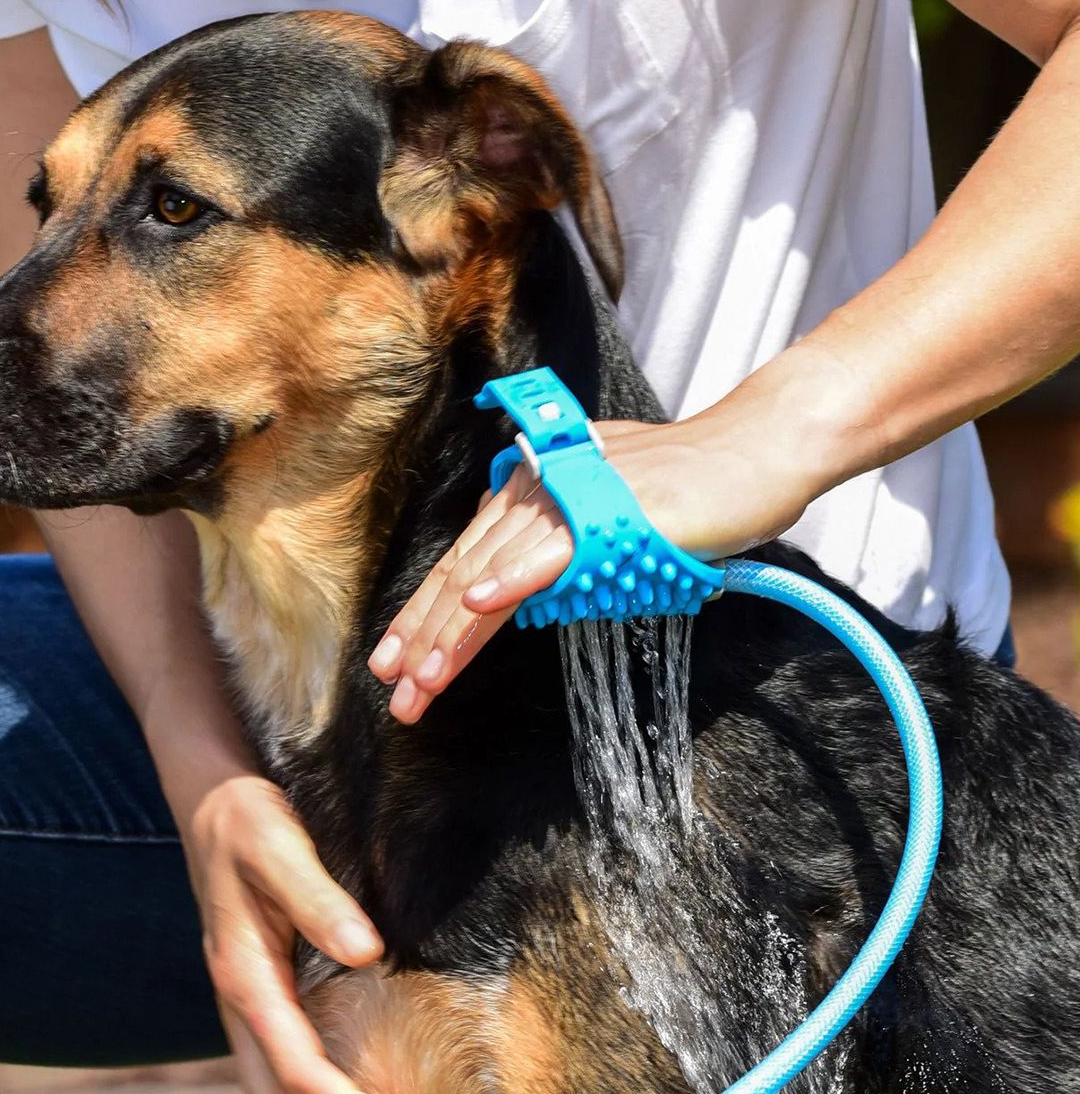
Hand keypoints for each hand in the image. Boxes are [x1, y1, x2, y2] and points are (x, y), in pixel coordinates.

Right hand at [182, 773, 380, 1093]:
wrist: (212, 798)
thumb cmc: (245, 819)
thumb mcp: (278, 847)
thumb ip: (317, 900)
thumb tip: (364, 952)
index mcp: (243, 972)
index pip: (290, 1061)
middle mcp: (242, 994)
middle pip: (275, 1083)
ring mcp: (250, 991)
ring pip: (274, 1070)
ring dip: (313, 1091)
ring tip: (373, 1091)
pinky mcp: (263, 979)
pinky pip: (283, 1042)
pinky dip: (309, 1068)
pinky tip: (350, 1070)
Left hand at [368, 411, 825, 723]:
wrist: (750, 453)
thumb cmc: (686, 486)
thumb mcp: (604, 514)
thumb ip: (558, 545)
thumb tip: (525, 587)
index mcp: (527, 492)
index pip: (463, 564)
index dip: (424, 617)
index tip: (397, 666)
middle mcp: (534, 492)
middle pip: (464, 575)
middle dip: (423, 638)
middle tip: (396, 692)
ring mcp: (567, 501)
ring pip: (494, 575)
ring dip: (453, 633)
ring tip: (422, 682)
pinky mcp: (605, 515)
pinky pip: (547, 554)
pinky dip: (509, 581)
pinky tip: (476, 608)